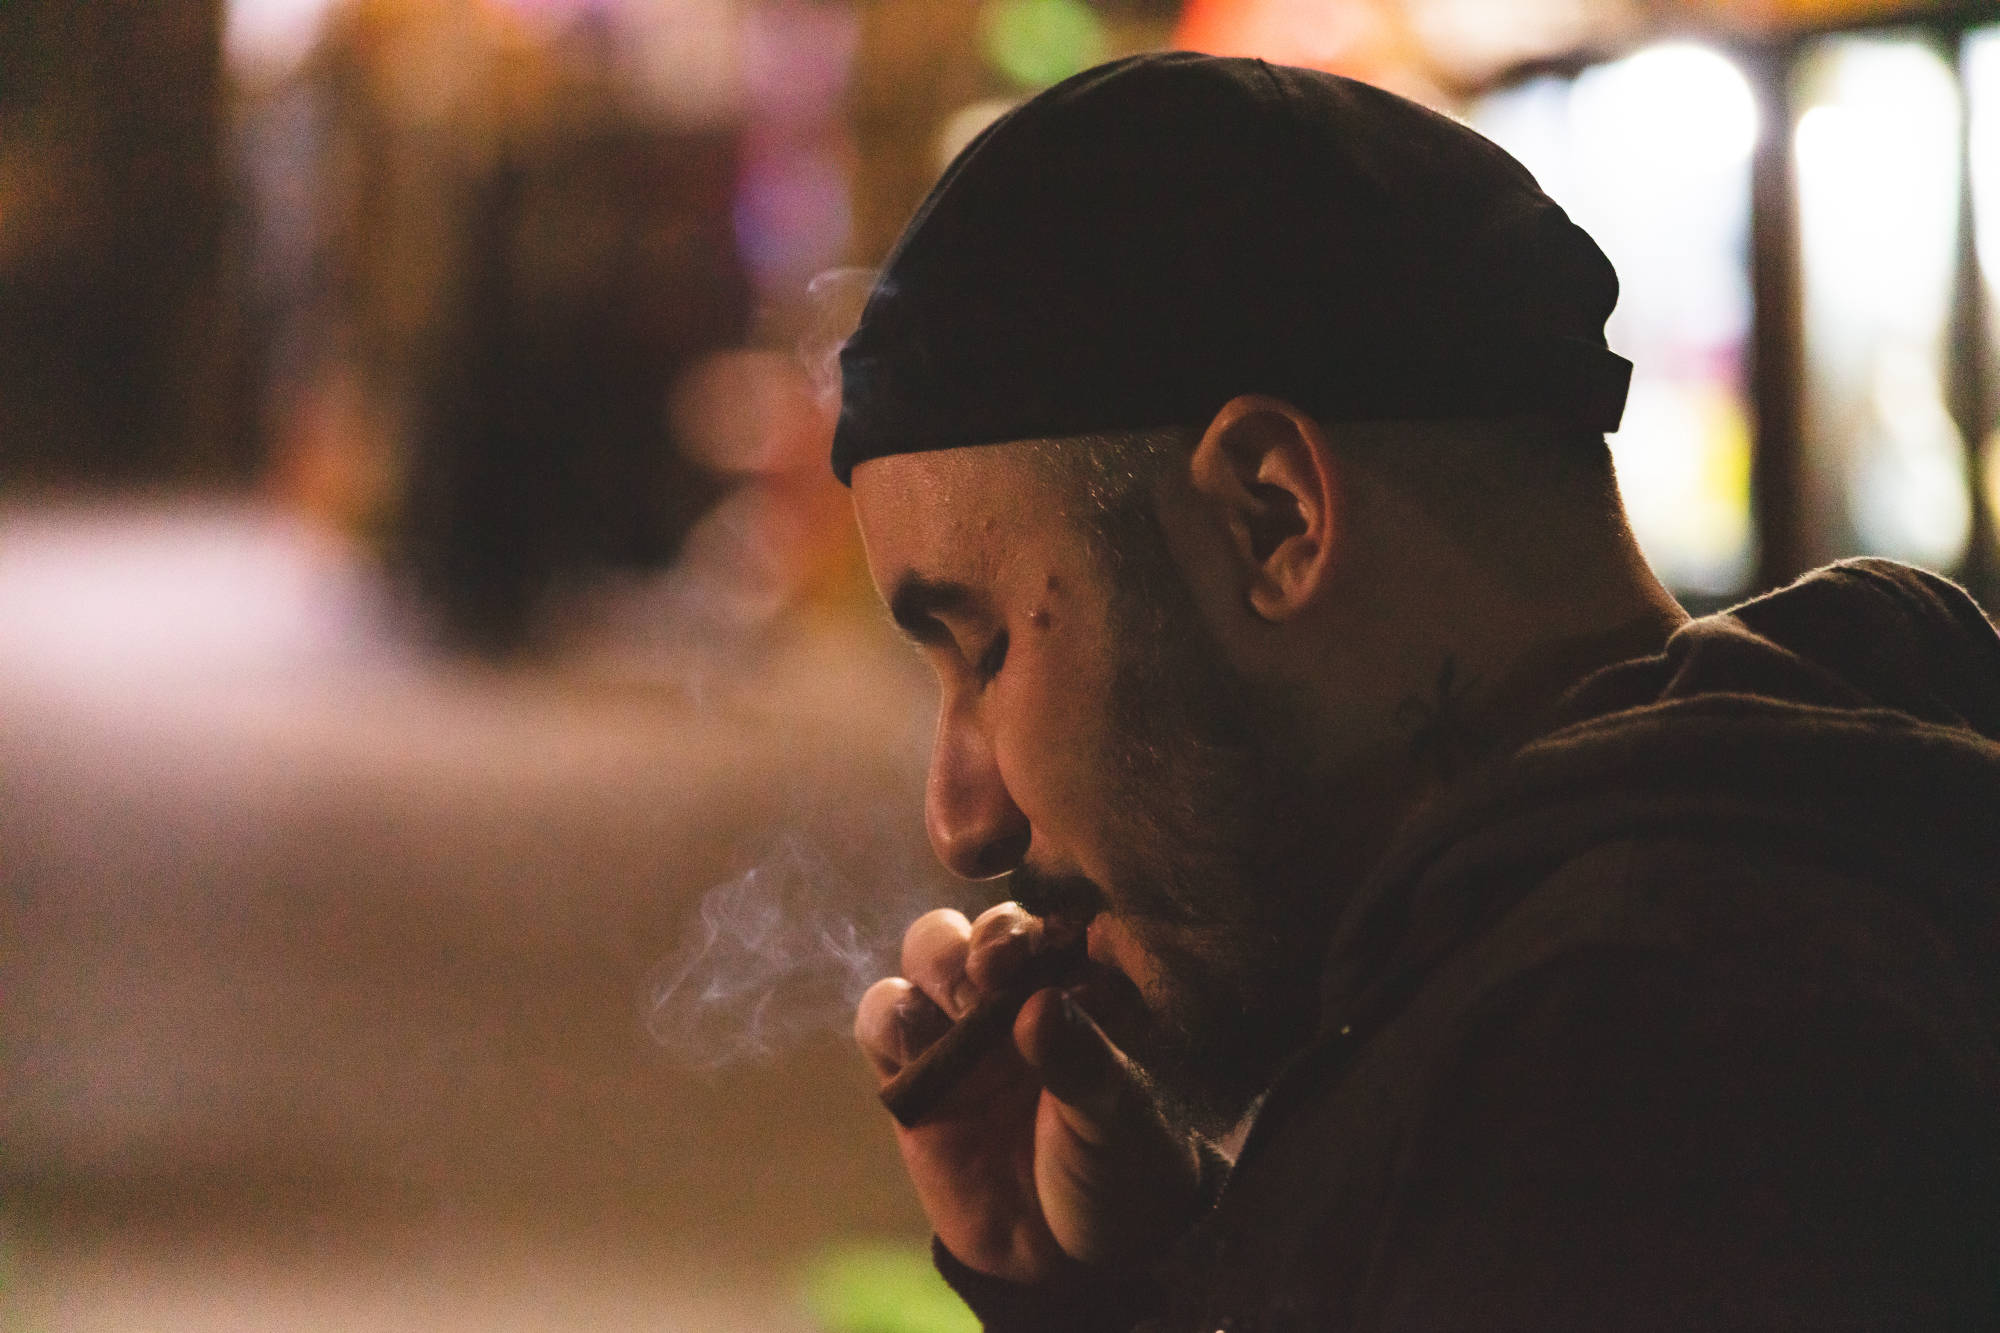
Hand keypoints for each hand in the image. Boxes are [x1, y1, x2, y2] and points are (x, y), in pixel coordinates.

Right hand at [854, 902, 1202, 1284]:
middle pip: (983, 925)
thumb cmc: (1118, 1174)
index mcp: (1085, 985)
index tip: (1036, 949)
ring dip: (937, 966)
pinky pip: (884, 1017)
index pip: (1056, 919)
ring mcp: (964, 1028)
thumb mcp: (1118, 1122)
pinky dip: (889, 1017)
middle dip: (982, 938)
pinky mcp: (915, 1072)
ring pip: (928, 953)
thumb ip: (1083, 1063)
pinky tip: (915, 1047)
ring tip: (962, 1010)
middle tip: (993, 972)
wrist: (1069, 1262)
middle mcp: (1020, 992)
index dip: (1039, 921)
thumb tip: (1040, 1005)